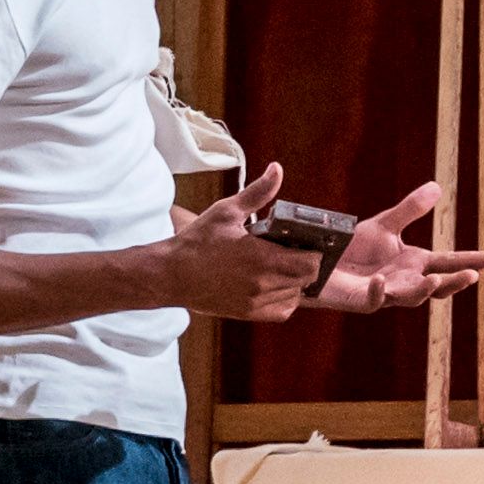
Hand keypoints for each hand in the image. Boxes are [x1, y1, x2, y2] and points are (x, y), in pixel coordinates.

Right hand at [170, 161, 322, 322]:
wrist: (169, 275)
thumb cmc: (196, 242)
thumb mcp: (226, 211)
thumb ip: (257, 193)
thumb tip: (277, 169)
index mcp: (262, 258)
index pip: (311, 262)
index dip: (314, 252)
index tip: (305, 242)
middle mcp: (263, 284)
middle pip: (307, 279)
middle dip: (307, 264)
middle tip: (294, 251)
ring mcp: (256, 302)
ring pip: (296, 295)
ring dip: (296, 281)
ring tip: (282, 265)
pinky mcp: (248, 313)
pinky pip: (282, 310)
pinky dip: (285, 298)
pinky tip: (274, 283)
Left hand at [311, 178, 483, 314]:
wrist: (319, 262)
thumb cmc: (352, 249)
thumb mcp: (384, 226)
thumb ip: (410, 210)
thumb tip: (437, 187)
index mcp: (414, 263)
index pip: (450, 262)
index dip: (473, 260)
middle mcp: (405, 281)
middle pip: (438, 287)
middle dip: (455, 283)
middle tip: (472, 275)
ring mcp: (385, 294)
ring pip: (412, 298)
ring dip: (423, 290)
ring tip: (433, 280)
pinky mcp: (362, 301)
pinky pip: (373, 301)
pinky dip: (378, 292)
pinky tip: (380, 281)